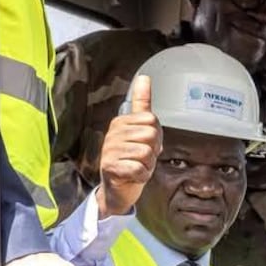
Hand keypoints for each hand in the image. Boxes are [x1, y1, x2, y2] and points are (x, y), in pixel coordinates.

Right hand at [98, 75, 160, 217]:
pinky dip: (141, 177)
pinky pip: (140, 169)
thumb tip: (144, 76)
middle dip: (152, 152)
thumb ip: (142, 104)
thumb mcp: (139, 131)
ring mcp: (110, 150)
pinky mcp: (110, 167)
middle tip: (141, 159)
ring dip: (147, 166)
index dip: (156, 136)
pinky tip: (132, 176)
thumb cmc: (130, 159)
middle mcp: (113, 133)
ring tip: (136, 167)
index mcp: (121, 122)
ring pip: (146, 153)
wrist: (116, 189)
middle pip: (151, 135)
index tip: (145, 145)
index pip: (152, 120)